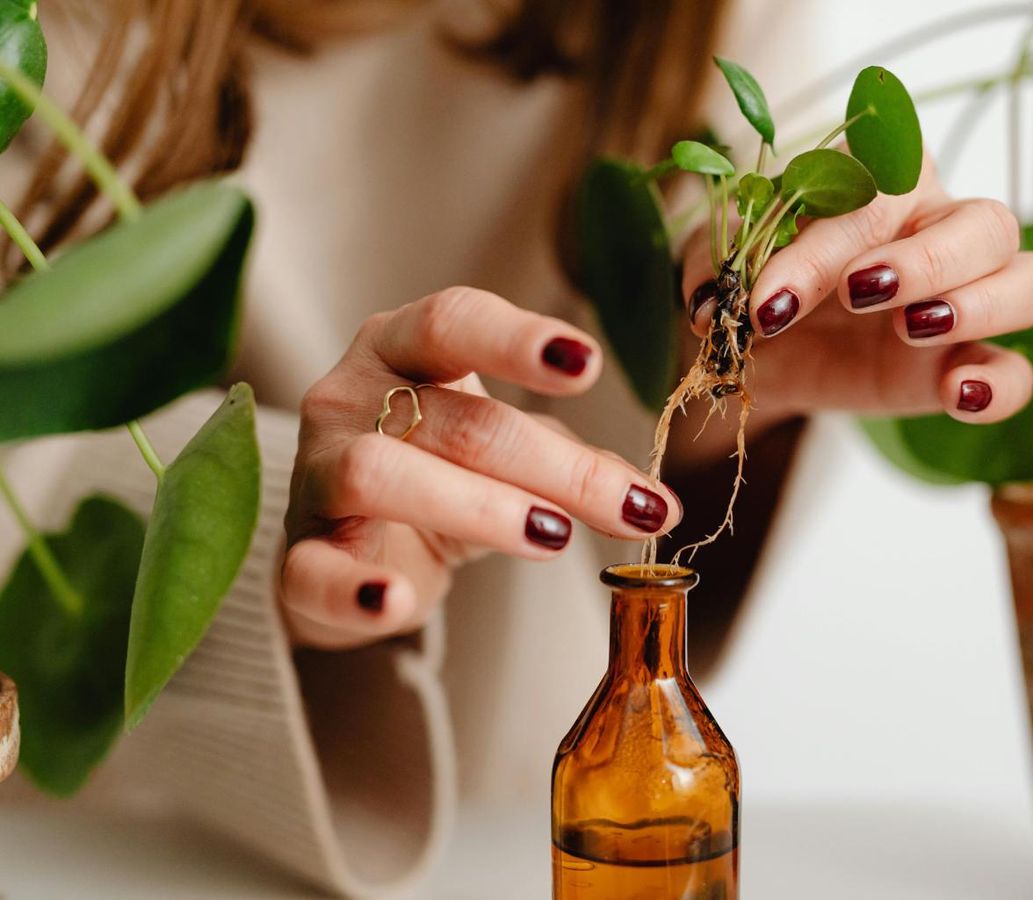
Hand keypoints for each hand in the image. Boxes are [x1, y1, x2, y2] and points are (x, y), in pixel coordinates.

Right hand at [282, 287, 681, 648]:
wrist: (347, 544)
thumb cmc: (434, 474)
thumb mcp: (503, 455)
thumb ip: (572, 466)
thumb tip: (655, 501)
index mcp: (400, 349)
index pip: (452, 322)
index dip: (517, 340)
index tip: (587, 364)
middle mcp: (349, 396)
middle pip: (452, 417)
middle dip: (551, 465)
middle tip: (627, 504)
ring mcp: (317, 472)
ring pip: (381, 473)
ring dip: (477, 506)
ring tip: (550, 536)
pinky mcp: (298, 552)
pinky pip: (311, 570)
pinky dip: (354, 590)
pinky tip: (396, 602)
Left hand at [681, 155, 1032, 429]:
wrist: (764, 352)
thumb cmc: (753, 285)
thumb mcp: (721, 266)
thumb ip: (716, 264)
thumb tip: (716, 301)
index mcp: (881, 184)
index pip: (880, 190)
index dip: (829, 241)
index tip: (768, 300)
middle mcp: (940, 228)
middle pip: (982, 223)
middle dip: (924, 260)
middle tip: (857, 296)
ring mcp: (968, 297)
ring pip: (1032, 279)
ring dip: (981, 302)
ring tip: (913, 328)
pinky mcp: (968, 362)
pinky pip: (1021, 371)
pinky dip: (1001, 384)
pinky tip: (958, 393)